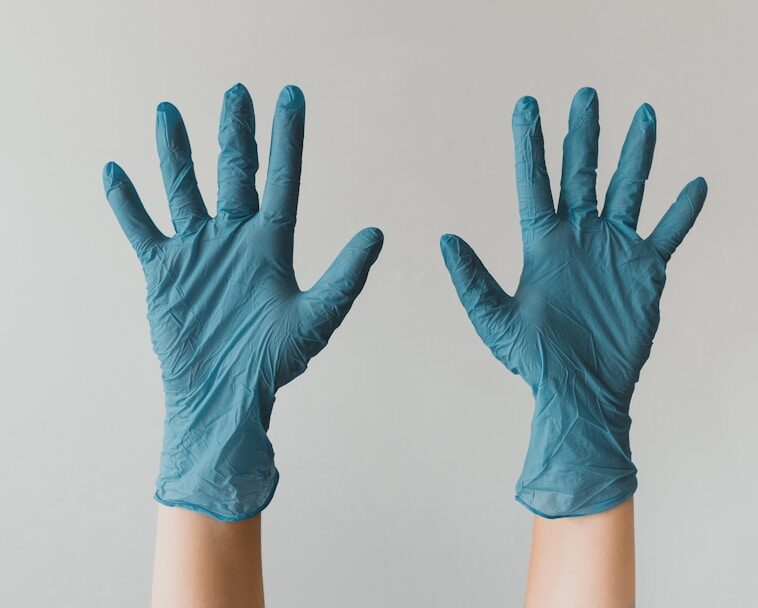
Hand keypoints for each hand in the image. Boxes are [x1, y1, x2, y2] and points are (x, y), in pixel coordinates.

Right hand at [104, 84, 383, 520]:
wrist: (223, 396)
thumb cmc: (273, 364)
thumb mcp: (316, 317)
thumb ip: (346, 276)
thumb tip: (377, 232)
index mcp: (272, 244)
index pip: (282, 179)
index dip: (288, 138)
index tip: (291, 96)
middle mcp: (235, 239)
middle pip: (234, 172)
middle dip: (235, 133)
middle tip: (236, 91)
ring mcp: (198, 251)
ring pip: (184, 189)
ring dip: (175, 153)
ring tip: (169, 111)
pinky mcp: (163, 271)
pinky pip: (141, 228)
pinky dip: (126, 202)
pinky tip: (114, 172)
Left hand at [440, 87, 705, 517]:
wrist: (580, 392)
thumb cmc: (535, 361)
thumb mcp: (495, 320)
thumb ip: (471, 280)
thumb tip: (444, 238)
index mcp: (542, 245)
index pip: (535, 183)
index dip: (531, 145)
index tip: (527, 106)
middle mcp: (578, 238)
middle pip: (582, 175)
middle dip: (583, 135)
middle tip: (585, 95)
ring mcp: (612, 251)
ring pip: (627, 191)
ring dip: (635, 155)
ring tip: (643, 115)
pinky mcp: (644, 272)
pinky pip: (667, 234)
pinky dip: (681, 212)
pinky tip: (693, 185)